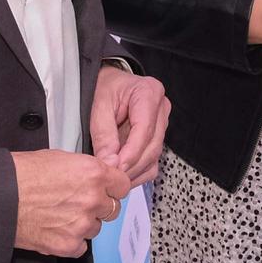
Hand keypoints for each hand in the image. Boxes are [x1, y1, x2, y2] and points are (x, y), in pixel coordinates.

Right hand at [10, 150, 130, 257]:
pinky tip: (56, 230)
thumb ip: (89, 168)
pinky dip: (71, 242)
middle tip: (79, 204)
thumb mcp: (62, 158)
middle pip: (112, 209)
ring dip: (84, 224)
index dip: (113, 188)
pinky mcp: (68, 245)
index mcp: (94, 174)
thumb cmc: (23, 174)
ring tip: (61, 216)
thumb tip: (104, 172)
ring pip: (96, 228)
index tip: (107, 191)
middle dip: (99, 207)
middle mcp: (92, 199)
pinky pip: (81, 247)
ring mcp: (82, 224)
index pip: (123, 186)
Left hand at [88, 64, 169, 187]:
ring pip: (154, 157)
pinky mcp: (157, 137)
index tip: (116, 168)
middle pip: (152, 146)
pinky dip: (138, 172)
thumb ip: (104, 134)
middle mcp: (161, 108)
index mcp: (149, 93)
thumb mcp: (99, 105)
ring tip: (114, 178)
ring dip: (134, 172)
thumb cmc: (106, 88)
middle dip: (131, 166)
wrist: (111, 84)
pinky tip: (123, 175)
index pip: (145, 130)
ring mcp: (162, 124)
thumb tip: (109, 162)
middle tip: (111, 178)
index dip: (131, 153)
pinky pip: (152, 162)